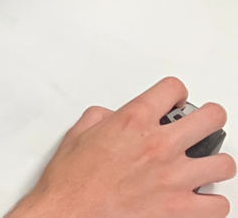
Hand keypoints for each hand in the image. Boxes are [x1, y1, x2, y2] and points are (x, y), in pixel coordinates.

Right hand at [7, 77, 233, 217]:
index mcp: (133, 120)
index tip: (175, 101)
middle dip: (210, 117)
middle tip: (205, 123)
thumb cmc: (73, 179)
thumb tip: (113, 117)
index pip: (172, 89)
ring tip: (206, 165)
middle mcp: (159, 145)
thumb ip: (101, 117)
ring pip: (224, 164)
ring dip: (215, 163)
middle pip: (211, 118)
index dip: (176, 92)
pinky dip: (212, 203)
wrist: (70, 213)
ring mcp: (174, 178)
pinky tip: (201, 199)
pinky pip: (219, 205)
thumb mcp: (78, 133)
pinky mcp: (181, 210)